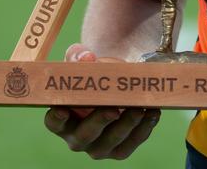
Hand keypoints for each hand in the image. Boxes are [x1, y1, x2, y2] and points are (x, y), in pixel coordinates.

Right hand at [43, 43, 160, 159]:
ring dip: (127, 126)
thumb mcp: (83, 62)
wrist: (116, 86)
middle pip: (84, 135)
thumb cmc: (94, 74)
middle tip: (113, 109)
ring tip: (140, 108)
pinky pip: (131, 144)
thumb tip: (87, 57)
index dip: (56, 118)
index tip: (61, 110)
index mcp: (63, 118)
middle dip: (99, 122)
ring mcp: (99, 146)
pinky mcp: (119, 150)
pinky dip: (143, 130)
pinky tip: (152, 113)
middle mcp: (78, 137)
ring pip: (110, 143)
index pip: (54, 122)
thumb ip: (79, 56)